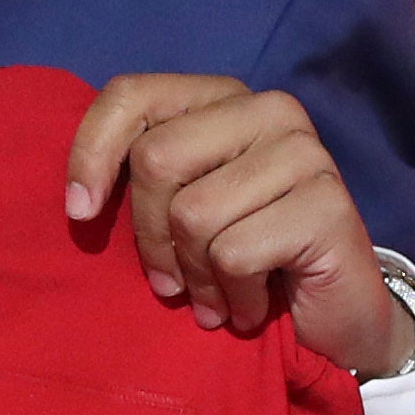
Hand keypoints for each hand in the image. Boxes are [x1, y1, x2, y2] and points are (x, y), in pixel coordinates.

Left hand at [61, 74, 414, 382]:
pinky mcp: (327, 203)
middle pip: (156, 160)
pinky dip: (233, 297)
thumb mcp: (182, 214)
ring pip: (194, 214)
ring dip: (195, 279)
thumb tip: (78, 199)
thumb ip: (145, 184)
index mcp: (224, 101)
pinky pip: (235, 254)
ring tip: (216, 300)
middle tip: (170, 284)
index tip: (80, 213)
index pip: (132, 95)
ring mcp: (304, 151)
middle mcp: (268, 110)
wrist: (335, 320)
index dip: (91, 153)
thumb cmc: (247, 264)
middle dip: (149, 238)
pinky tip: (250, 308)